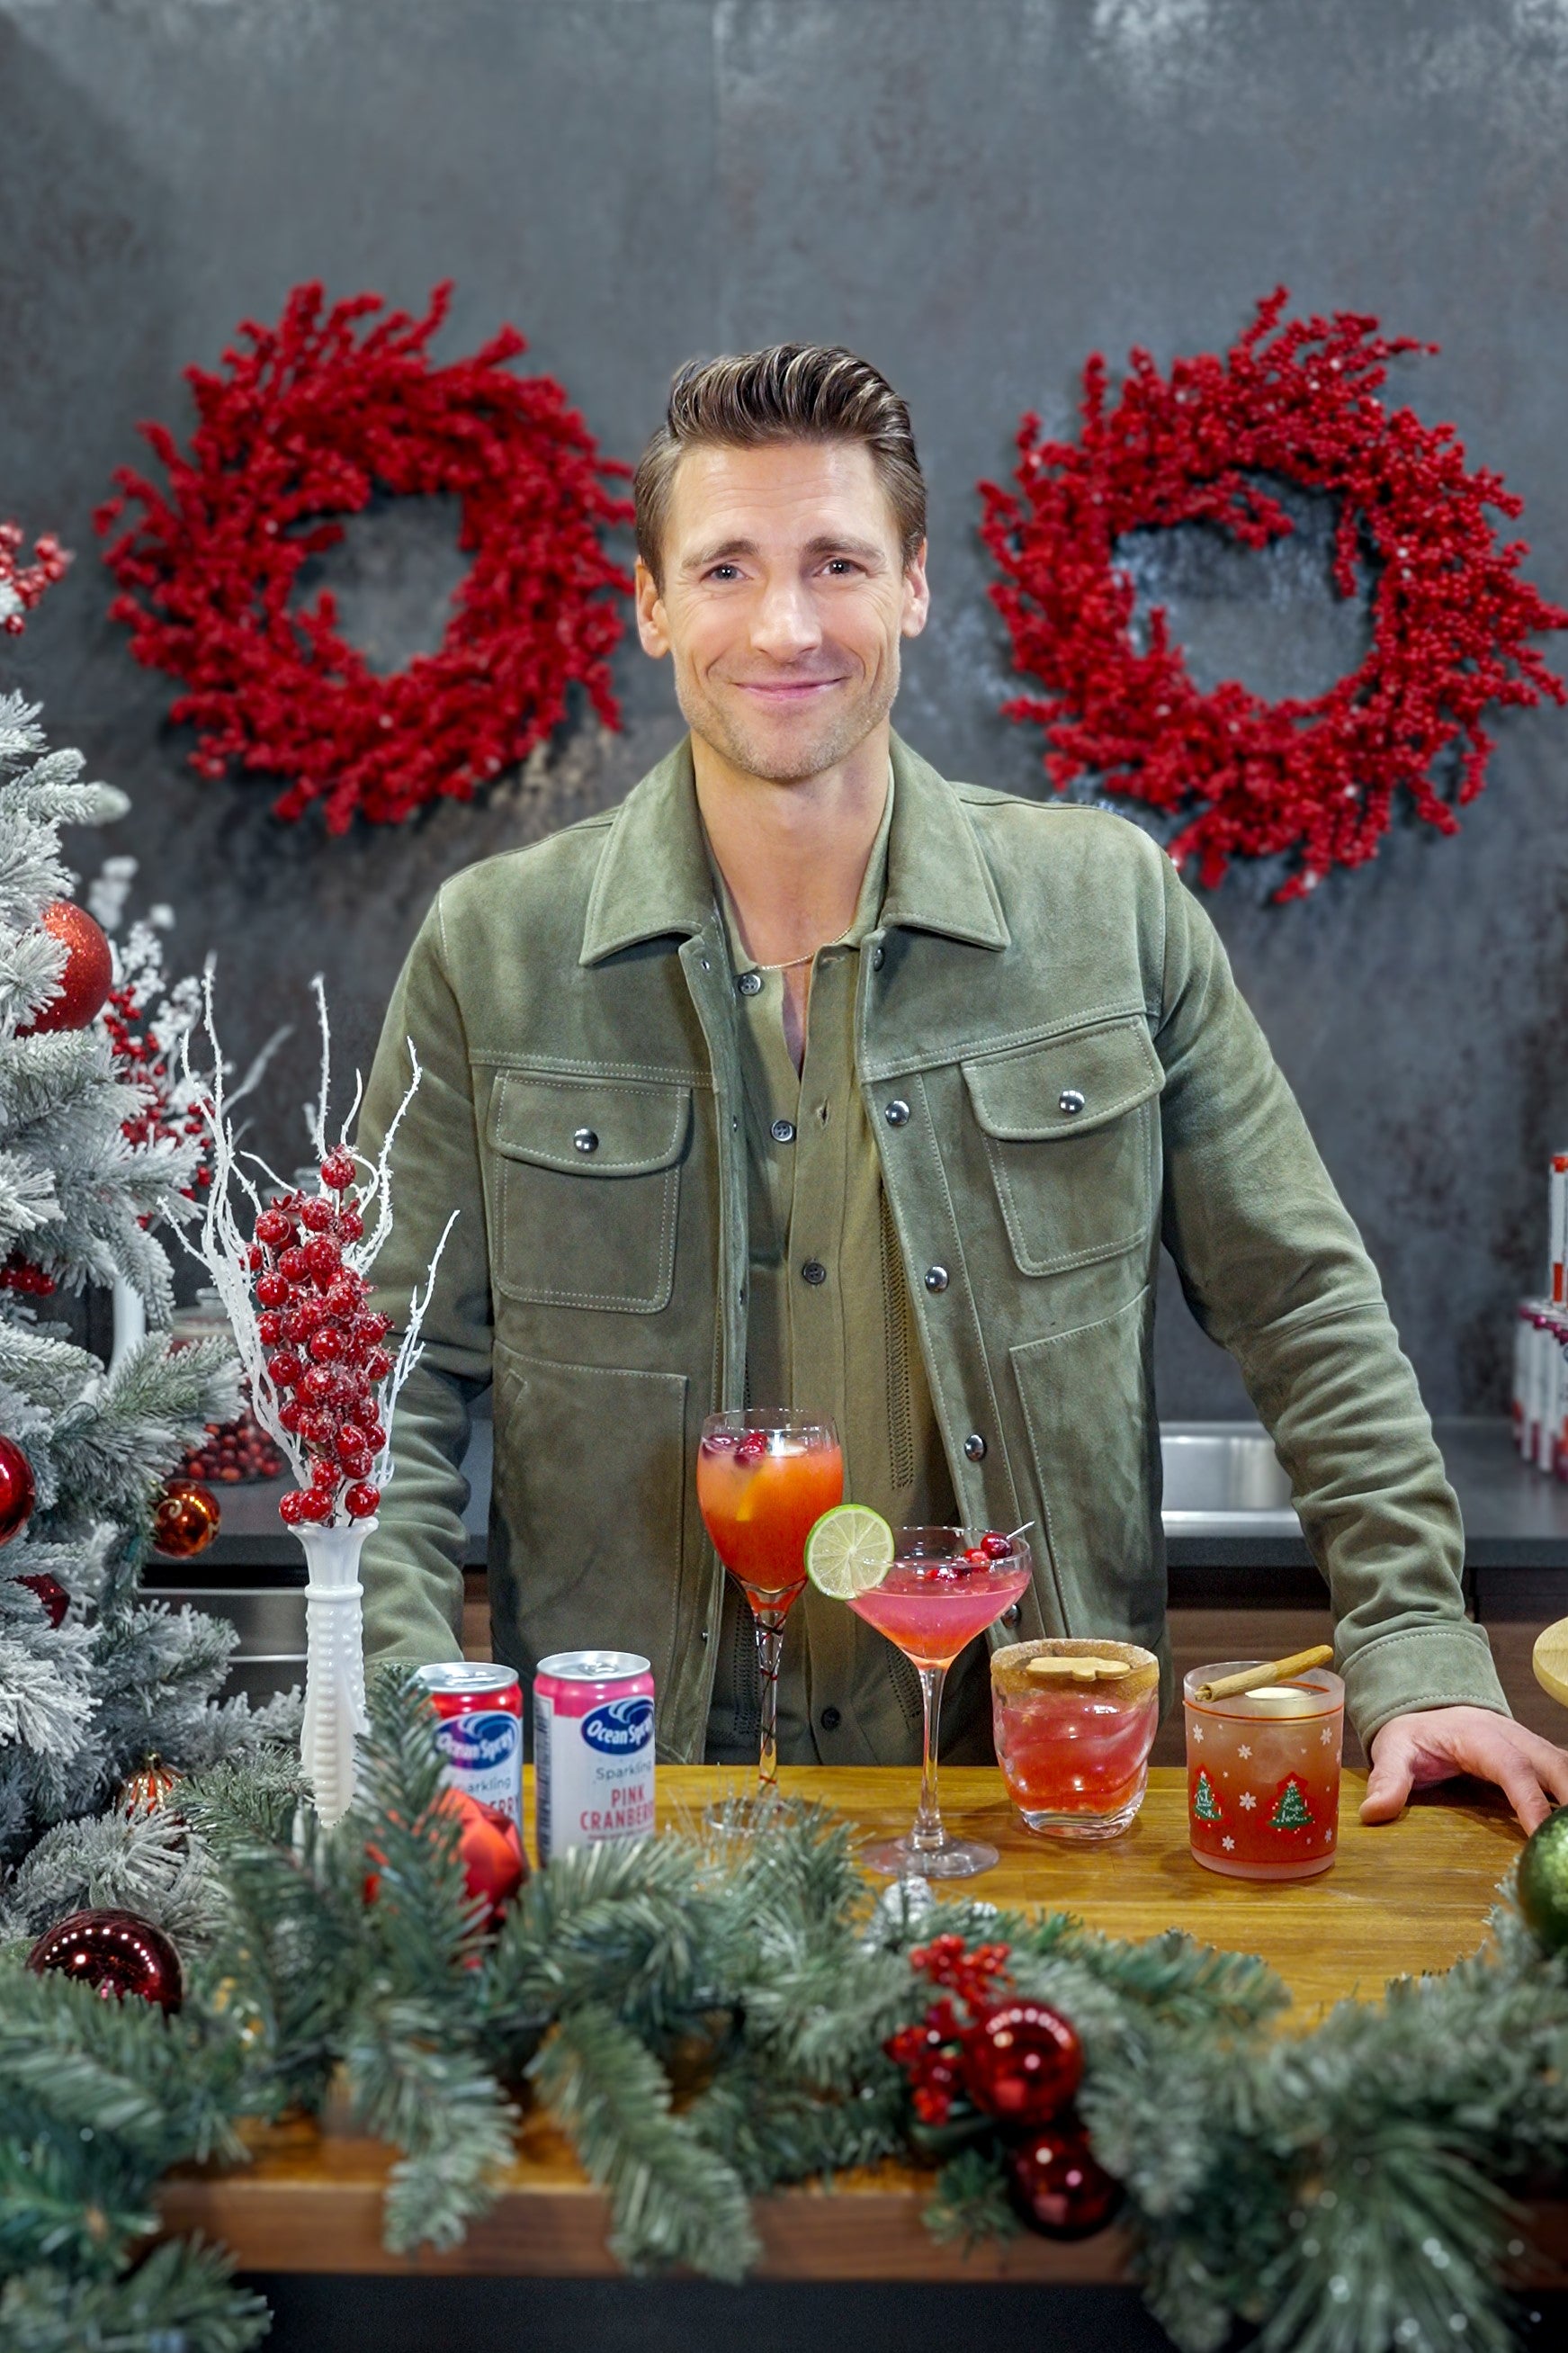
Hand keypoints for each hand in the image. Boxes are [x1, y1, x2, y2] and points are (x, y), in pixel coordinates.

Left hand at [1362, 1706, 1567, 1833]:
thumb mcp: (1394, 1750)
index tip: (1540, 1834)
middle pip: (1554, 1764)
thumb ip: (1388, 1778)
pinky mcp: (1536, 1759)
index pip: (1511, 1768)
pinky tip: (1563, 1826)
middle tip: (1566, 1838)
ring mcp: (1529, 1746)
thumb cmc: (1414, 1733)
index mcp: (1479, 1736)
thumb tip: (1374, 1812)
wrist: (1428, 1710)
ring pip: (1564, 1767)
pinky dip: (1567, 1794)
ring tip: (1567, 1836)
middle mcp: (1513, 1738)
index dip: (1529, 1801)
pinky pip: (1561, 1773)